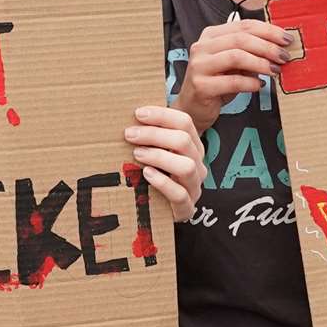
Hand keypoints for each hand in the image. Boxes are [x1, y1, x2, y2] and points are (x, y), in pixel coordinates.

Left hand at [125, 105, 203, 221]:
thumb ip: (149, 136)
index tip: (138, 113)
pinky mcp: (187, 208)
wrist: (160, 212)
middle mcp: (197, 164)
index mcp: (192, 146)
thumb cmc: (155, 176)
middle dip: (154, 134)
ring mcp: (194, 187)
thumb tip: (129, 115)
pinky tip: (146, 174)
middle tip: (129, 134)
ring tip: (137, 154)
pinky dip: (162, 182)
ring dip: (159, 157)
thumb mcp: (155, 153)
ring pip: (186, 166)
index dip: (161, 115)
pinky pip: (179, 194)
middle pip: (183, 141)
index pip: (185, 122)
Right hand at [174, 19, 289, 133]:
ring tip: (276, 71)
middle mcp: (201, 46)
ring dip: (260, 63)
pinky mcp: (201, 85)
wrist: (193, 108)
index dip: (268, 31)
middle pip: (241, 39)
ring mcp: (199, 65)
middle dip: (267, 47)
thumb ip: (251, 53)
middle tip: (285, 56)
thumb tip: (280, 48)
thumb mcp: (234, 64)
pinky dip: (250, 82)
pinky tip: (260, 85)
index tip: (287, 39)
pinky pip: (232, 81)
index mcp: (211, 35)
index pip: (244, 25)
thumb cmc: (217, 83)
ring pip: (236, 56)